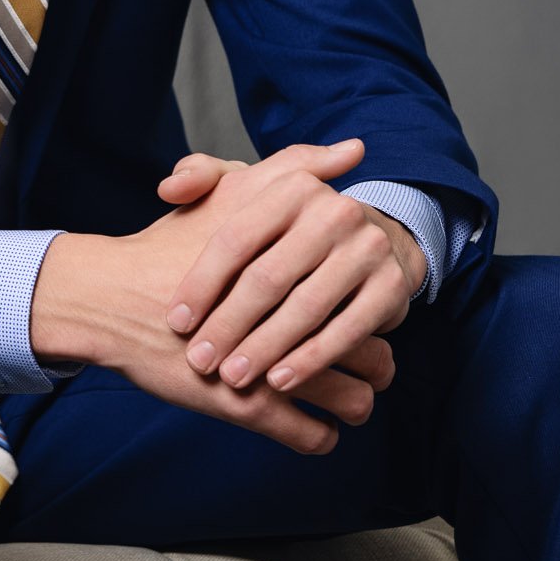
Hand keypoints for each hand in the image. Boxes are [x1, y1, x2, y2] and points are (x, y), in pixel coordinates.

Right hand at [30, 141, 389, 455]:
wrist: (112, 297)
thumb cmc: (173, 244)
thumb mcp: (234, 192)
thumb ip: (295, 169)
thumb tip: (354, 149)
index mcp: (299, 268)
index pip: (363, 300)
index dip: (372, 311)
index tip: (365, 314)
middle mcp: (293, 319)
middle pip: (368, 352)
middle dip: (376, 365)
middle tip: (371, 366)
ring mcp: (272, 365)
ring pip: (350, 399)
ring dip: (355, 403)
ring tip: (349, 399)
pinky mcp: (248, 408)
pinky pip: (310, 436)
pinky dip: (320, 437)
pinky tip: (317, 430)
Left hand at [154, 140, 419, 396]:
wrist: (371, 241)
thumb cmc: (288, 226)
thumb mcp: (246, 191)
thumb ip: (199, 179)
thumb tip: (168, 189)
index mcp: (292, 186)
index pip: (236, 239)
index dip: (202, 283)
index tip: (176, 321)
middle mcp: (335, 211)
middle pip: (268, 277)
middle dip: (229, 324)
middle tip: (200, 360)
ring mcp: (368, 248)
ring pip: (305, 308)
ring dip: (264, 348)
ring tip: (232, 377)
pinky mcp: (391, 287)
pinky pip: (345, 331)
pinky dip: (310, 360)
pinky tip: (279, 381)